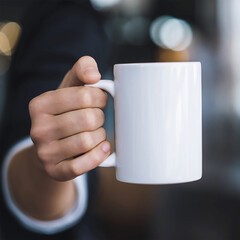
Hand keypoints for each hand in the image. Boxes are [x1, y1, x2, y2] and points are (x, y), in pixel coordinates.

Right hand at [29, 56, 110, 180]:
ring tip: (96, 133)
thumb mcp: (70, 88)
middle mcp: (38, 129)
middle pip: (88, 119)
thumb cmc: (65, 113)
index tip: (100, 101)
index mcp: (40, 104)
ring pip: (88, 141)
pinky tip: (104, 148)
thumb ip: (81, 70)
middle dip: (100, 118)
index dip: (100, 98)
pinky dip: (99, 155)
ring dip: (100, 136)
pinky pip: (82, 165)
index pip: (84, 96)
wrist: (51, 147)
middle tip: (98, 119)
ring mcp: (45, 152)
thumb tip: (94, 75)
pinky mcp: (55, 171)